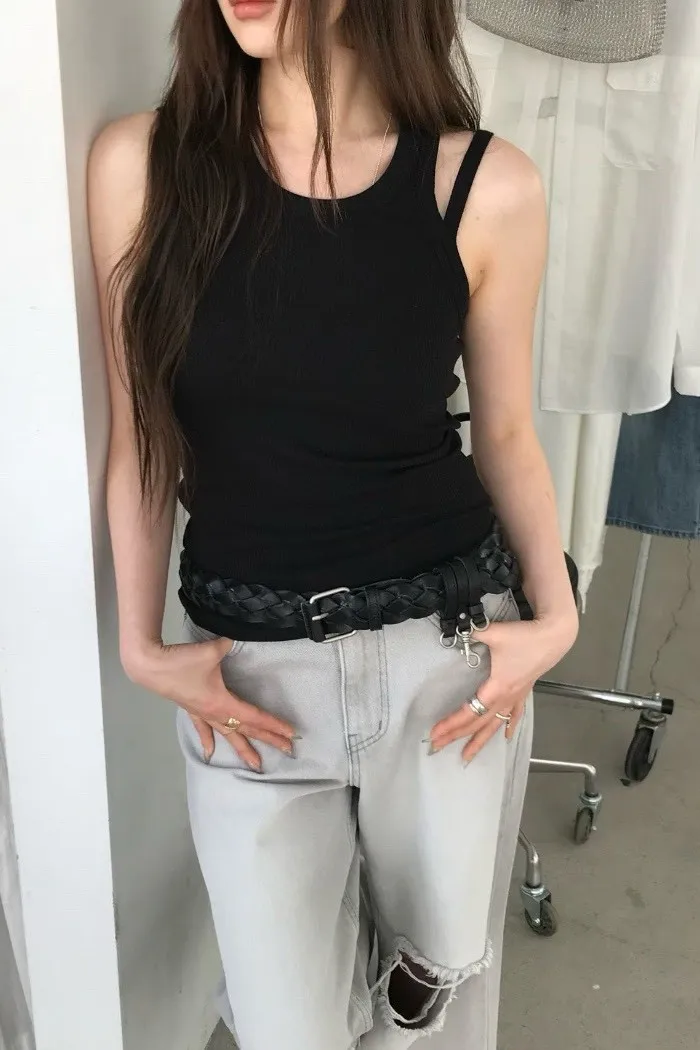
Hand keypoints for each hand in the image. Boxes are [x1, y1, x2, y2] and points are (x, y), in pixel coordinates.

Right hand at [125, 637, 296, 770]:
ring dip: (243, 748)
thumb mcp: (212, 650)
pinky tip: (210, 754)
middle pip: (246, 730)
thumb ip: (229, 644)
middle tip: (288, 751)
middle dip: (268, 740)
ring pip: (228, 734)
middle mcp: (215, 713)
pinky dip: (207, 740)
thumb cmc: (181, 661)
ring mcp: (202, 714)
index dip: (273, 724)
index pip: (254, 716)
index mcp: (222, 703)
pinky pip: (203, 728)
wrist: (150, 665)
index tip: (291, 733)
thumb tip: (236, 639)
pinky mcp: (191, 709)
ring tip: (256, 764)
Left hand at [429, 612, 577, 762]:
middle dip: (457, 735)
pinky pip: (514, 715)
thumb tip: (458, 631)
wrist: (553, 637)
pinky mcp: (524, 692)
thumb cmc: (524, 637)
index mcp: (496, 688)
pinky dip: (509, 726)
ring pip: (495, 725)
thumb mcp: (494, 633)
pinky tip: (506, 737)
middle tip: (437, 746)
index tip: (435, 733)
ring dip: (479, 741)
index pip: (469, 712)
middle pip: (478, 723)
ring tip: (467, 756)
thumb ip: (473, 633)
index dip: (451, 723)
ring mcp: (516, 698)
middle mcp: (505, 698)